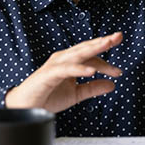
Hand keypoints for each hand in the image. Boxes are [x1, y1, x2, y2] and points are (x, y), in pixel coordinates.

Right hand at [5, 32, 123, 112]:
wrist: (25, 108)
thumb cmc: (47, 97)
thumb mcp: (75, 94)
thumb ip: (92, 88)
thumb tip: (112, 85)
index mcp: (70, 62)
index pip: (92, 58)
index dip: (106, 64)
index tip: (119, 72)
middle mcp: (63, 59)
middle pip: (86, 48)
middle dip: (103, 41)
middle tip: (118, 37)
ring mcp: (56, 65)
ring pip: (78, 53)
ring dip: (94, 48)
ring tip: (107, 43)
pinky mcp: (49, 74)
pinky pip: (66, 69)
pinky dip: (79, 69)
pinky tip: (91, 71)